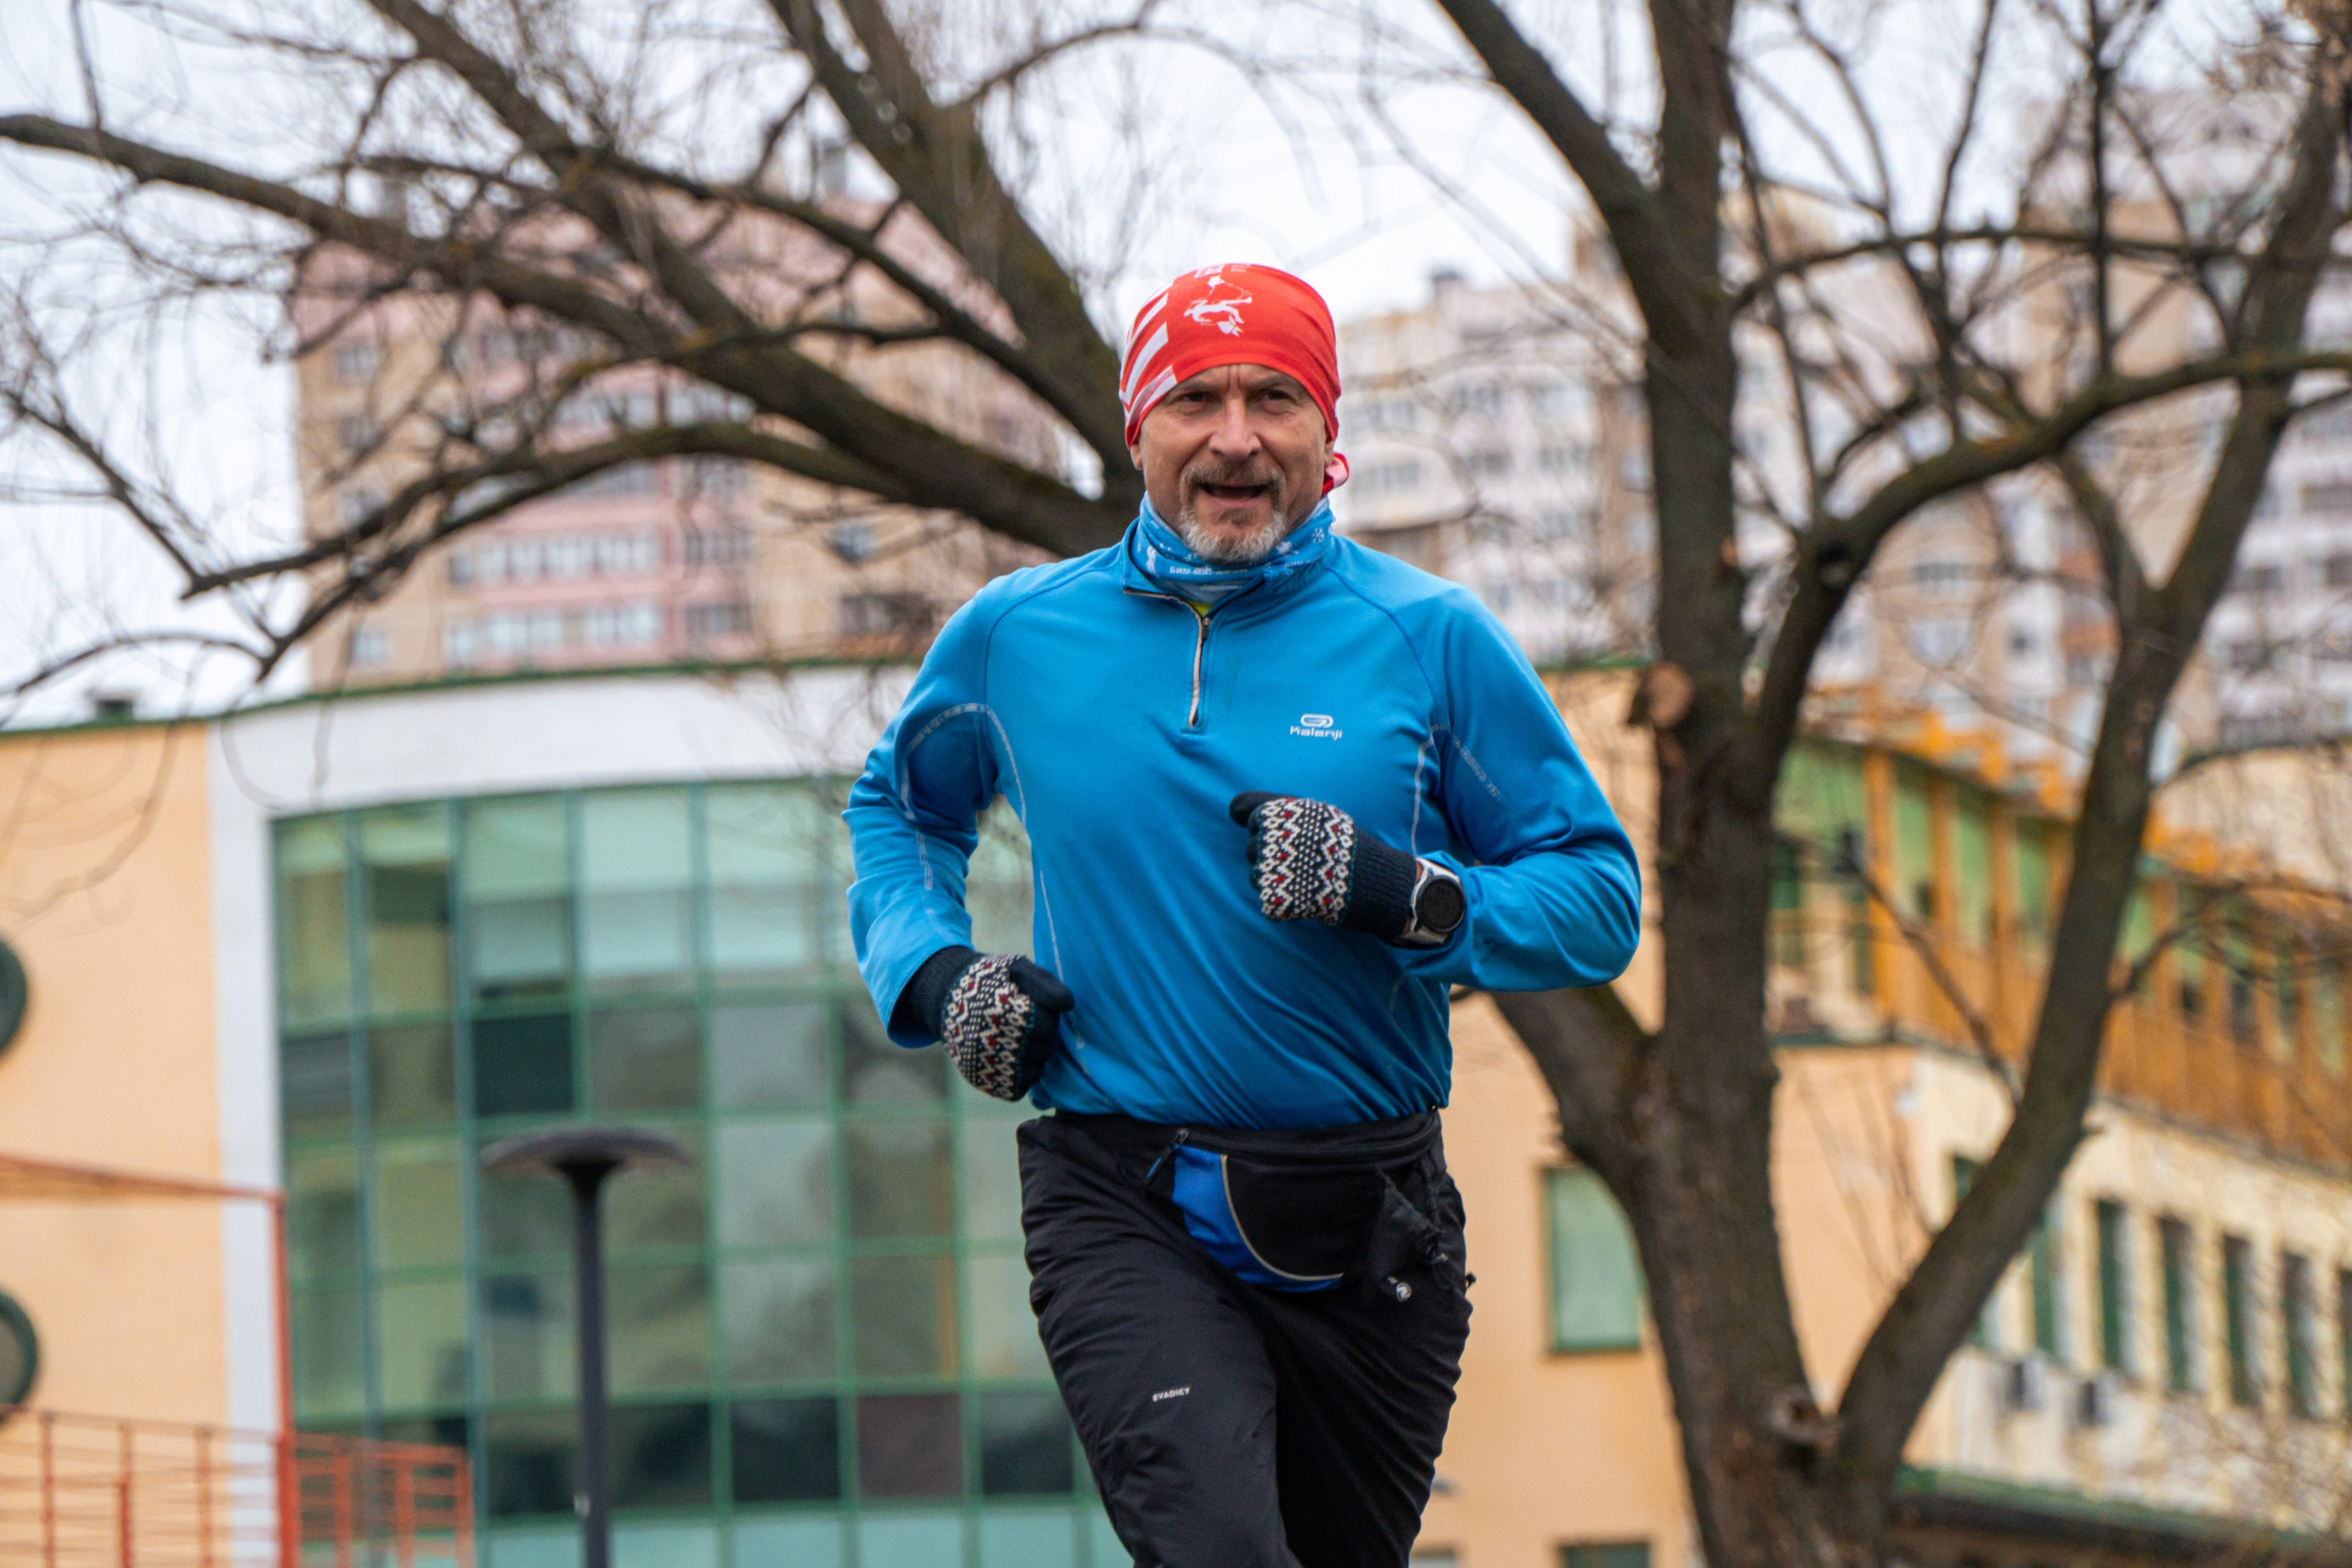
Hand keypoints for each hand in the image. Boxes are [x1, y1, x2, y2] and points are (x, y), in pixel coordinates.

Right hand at [900, 946, 1074, 1099]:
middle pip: (1045, 1047)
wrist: (947, 995)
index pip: (1049, 1024)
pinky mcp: (982, 1078)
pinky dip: (1022, 1074)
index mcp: (1006, 1009)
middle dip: (1044, 1035)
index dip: (1048, 1015)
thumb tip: (1068, 1005)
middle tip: (1028, 1024)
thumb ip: (1047, 983)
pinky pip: (1020, 1086)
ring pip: (1036, 1068)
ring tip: (1019, 1038)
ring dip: (1036, 1055)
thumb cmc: (992, 980)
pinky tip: (1014, 1056)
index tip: (1033, 1007)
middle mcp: (996, 1038)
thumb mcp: (1019, 968)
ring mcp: (987, 1062)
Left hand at [1228, 793, 1463, 944]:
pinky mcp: (1274, 899)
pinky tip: (1309, 900)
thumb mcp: (1318, 812)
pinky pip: (1269, 904)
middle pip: (1250, 848)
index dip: (1257, 821)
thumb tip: (1234, 810)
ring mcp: (1270, 870)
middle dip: (1271, 855)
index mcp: (1277, 812)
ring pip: (1255, 877)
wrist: (1375, 880)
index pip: (1241, 809)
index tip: (1276, 830)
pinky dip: (1285, 906)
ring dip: (1275, 881)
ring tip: (1307, 879)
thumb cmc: (1346, 844)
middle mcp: (1268, 838)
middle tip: (1304, 861)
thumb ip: (1278, 808)